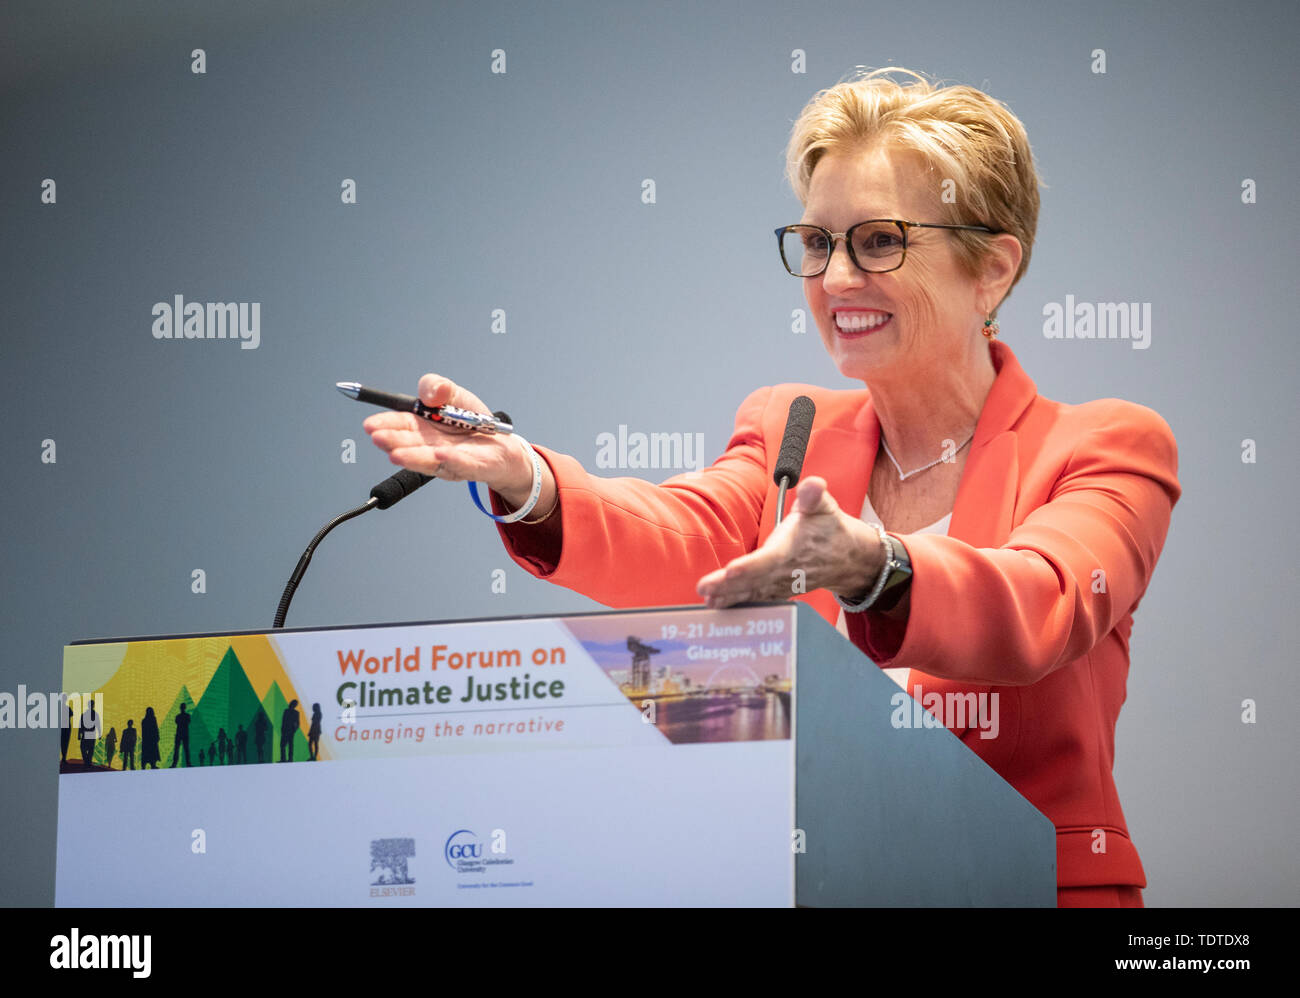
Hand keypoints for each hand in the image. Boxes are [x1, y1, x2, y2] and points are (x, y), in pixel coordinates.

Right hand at [363, 374, 532, 500]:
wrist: (503, 443)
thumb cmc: (472, 422)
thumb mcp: (454, 394)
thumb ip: (438, 387)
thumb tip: (432, 391)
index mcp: (423, 427)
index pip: (400, 424)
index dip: (384, 424)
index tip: (370, 425)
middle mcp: (431, 446)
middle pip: (409, 444)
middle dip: (392, 440)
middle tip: (378, 437)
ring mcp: (450, 460)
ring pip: (429, 459)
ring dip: (412, 456)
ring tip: (396, 454)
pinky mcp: (474, 467)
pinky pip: (462, 464)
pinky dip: (451, 460)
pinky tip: (440, 455)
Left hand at [695, 476, 883, 607]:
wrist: (847, 557)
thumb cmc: (829, 528)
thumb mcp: (824, 506)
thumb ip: (814, 496)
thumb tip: (814, 484)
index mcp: (793, 547)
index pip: (770, 559)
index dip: (751, 566)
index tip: (731, 570)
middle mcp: (786, 570)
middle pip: (755, 580)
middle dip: (729, 585)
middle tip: (704, 587)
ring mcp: (782, 584)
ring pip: (752, 593)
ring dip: (728, 597)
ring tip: (707, 598)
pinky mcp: (778, 590)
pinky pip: (755, 599)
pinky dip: (736, 604)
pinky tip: (715, 604)